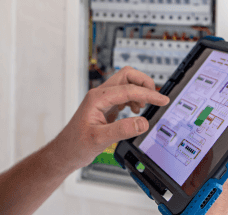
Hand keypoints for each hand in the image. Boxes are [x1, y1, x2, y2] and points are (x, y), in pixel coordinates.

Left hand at [52, 66, 169, 172]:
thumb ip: (121, 130)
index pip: (128, 89)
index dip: (148, 93)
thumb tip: (142, 122)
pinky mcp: (106, 106)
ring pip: (126, 83)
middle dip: (144, 83)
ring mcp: (103, 99)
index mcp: (97, 98)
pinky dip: (134, 99)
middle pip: (127, 75)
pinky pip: (124, 94)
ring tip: (143, 108)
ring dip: (139, 91)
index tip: (162, 100)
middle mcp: (100, 94)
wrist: (66, 151)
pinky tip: (135, 111)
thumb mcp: (100, 140)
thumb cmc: (76, 144)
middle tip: (155, 98)